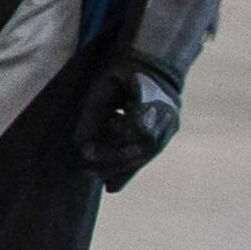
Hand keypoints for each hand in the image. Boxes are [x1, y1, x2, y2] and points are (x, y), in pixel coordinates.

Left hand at [78, 63, 180, 190]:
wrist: (157, 65)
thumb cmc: (126, 72)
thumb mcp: (105, 86)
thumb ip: (94, 113)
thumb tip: (79, 143)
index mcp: (152, 100)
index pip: (133, 131)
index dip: (110, 145)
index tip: (86, 152)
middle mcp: (167, 117)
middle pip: (140, 149)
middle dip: (112, 162)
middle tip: (86, 170)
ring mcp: (171, 127)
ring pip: (145, 156)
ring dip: (120, 169)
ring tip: (96, 177)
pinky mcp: (169, 133)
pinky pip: (148, 155)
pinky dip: (130, 168)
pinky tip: (112, 184)